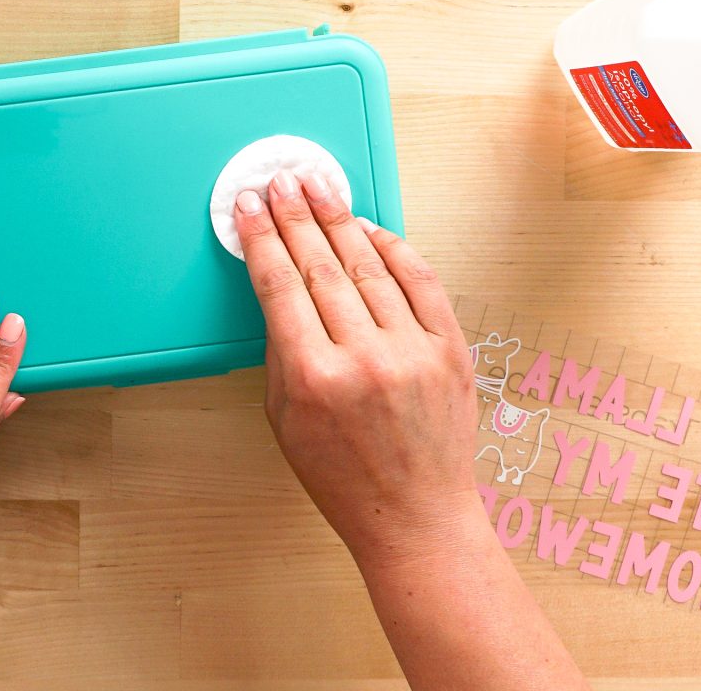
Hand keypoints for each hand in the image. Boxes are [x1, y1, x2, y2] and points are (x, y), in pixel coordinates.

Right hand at [234, 170, 478, 564]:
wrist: (416, 517)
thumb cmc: (344, 478)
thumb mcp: (284, 421)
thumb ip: (281, 353)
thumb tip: (280, 290)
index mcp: (313, 379)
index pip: (279, 285)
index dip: (262, 238)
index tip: (250, 208)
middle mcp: (365, 358)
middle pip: (321, 265)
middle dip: (295, 216)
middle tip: (282, 182)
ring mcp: (413, 351)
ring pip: (370, 265)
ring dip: (339, 220)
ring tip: (320, 188)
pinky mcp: (450, 351)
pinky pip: (421, 282)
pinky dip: (394, 249)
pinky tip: (371, 228)